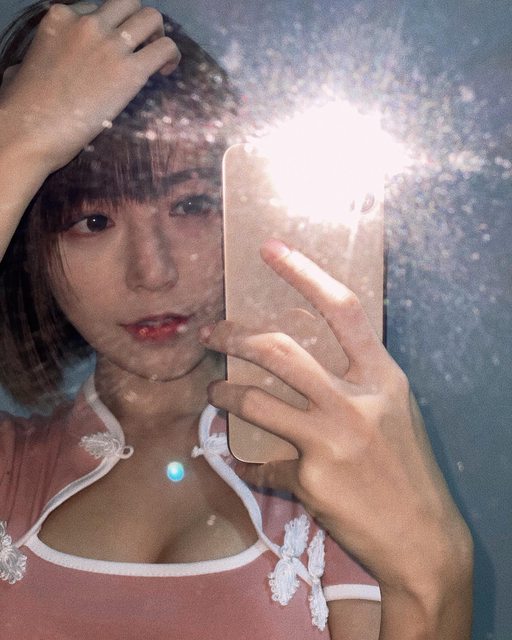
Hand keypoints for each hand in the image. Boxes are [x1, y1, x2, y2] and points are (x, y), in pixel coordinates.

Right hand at [0, 0, 179, 170]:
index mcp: (59, 18)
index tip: (112, 48)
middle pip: (127, 3)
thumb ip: (33, 62)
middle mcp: (87, 24)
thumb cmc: (21, 108)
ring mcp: (110, 45)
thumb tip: (23, 72)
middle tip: (141, 47)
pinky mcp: (130, 72)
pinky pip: (165, 48)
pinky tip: (166, 71)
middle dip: (137, 22)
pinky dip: (171, 56)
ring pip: (150, 18)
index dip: (108, 27)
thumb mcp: (19, 70)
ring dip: (157, 35)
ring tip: (156, 58)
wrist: (31, 131)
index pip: (94, 8)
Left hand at [201, 239, 471, 596]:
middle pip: (281, 350)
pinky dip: (249, 460)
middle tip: (212, 334)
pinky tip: (245, 461)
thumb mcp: (392, 410)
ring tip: (212, 393)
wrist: (422, 537)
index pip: (343, 309)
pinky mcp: (310, 477)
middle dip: (235, 336)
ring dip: (223, 394)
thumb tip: (297, 360)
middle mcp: (357, 401)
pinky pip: (262, 461)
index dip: (304, 273)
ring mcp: (332, 440)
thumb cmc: (405, 467)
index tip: (270, 248)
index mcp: (383, 376)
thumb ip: (353, 380)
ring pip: (255, 401)